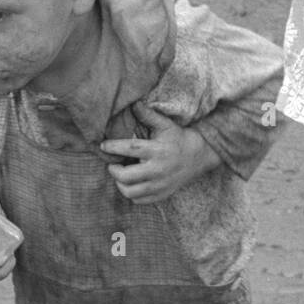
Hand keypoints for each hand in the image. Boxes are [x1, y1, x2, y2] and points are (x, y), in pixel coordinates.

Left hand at [100, 101, 222, 203]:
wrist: (199, 156)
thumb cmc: (178, 138)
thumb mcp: (165, 125)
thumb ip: (148, 115)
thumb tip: (133, 103)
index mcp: (157, 150)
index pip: (130, 149)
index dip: (113, 147)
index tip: (103, 145)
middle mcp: (158, 169)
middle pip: (126, 177)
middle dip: (114, 170)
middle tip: (113, 164)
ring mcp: (160, 184)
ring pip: (130, 192)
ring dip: (120, 183)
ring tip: (121, 175)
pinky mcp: (162, 194)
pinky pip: (139, 200)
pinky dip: (131, 193)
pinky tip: (132, 183)